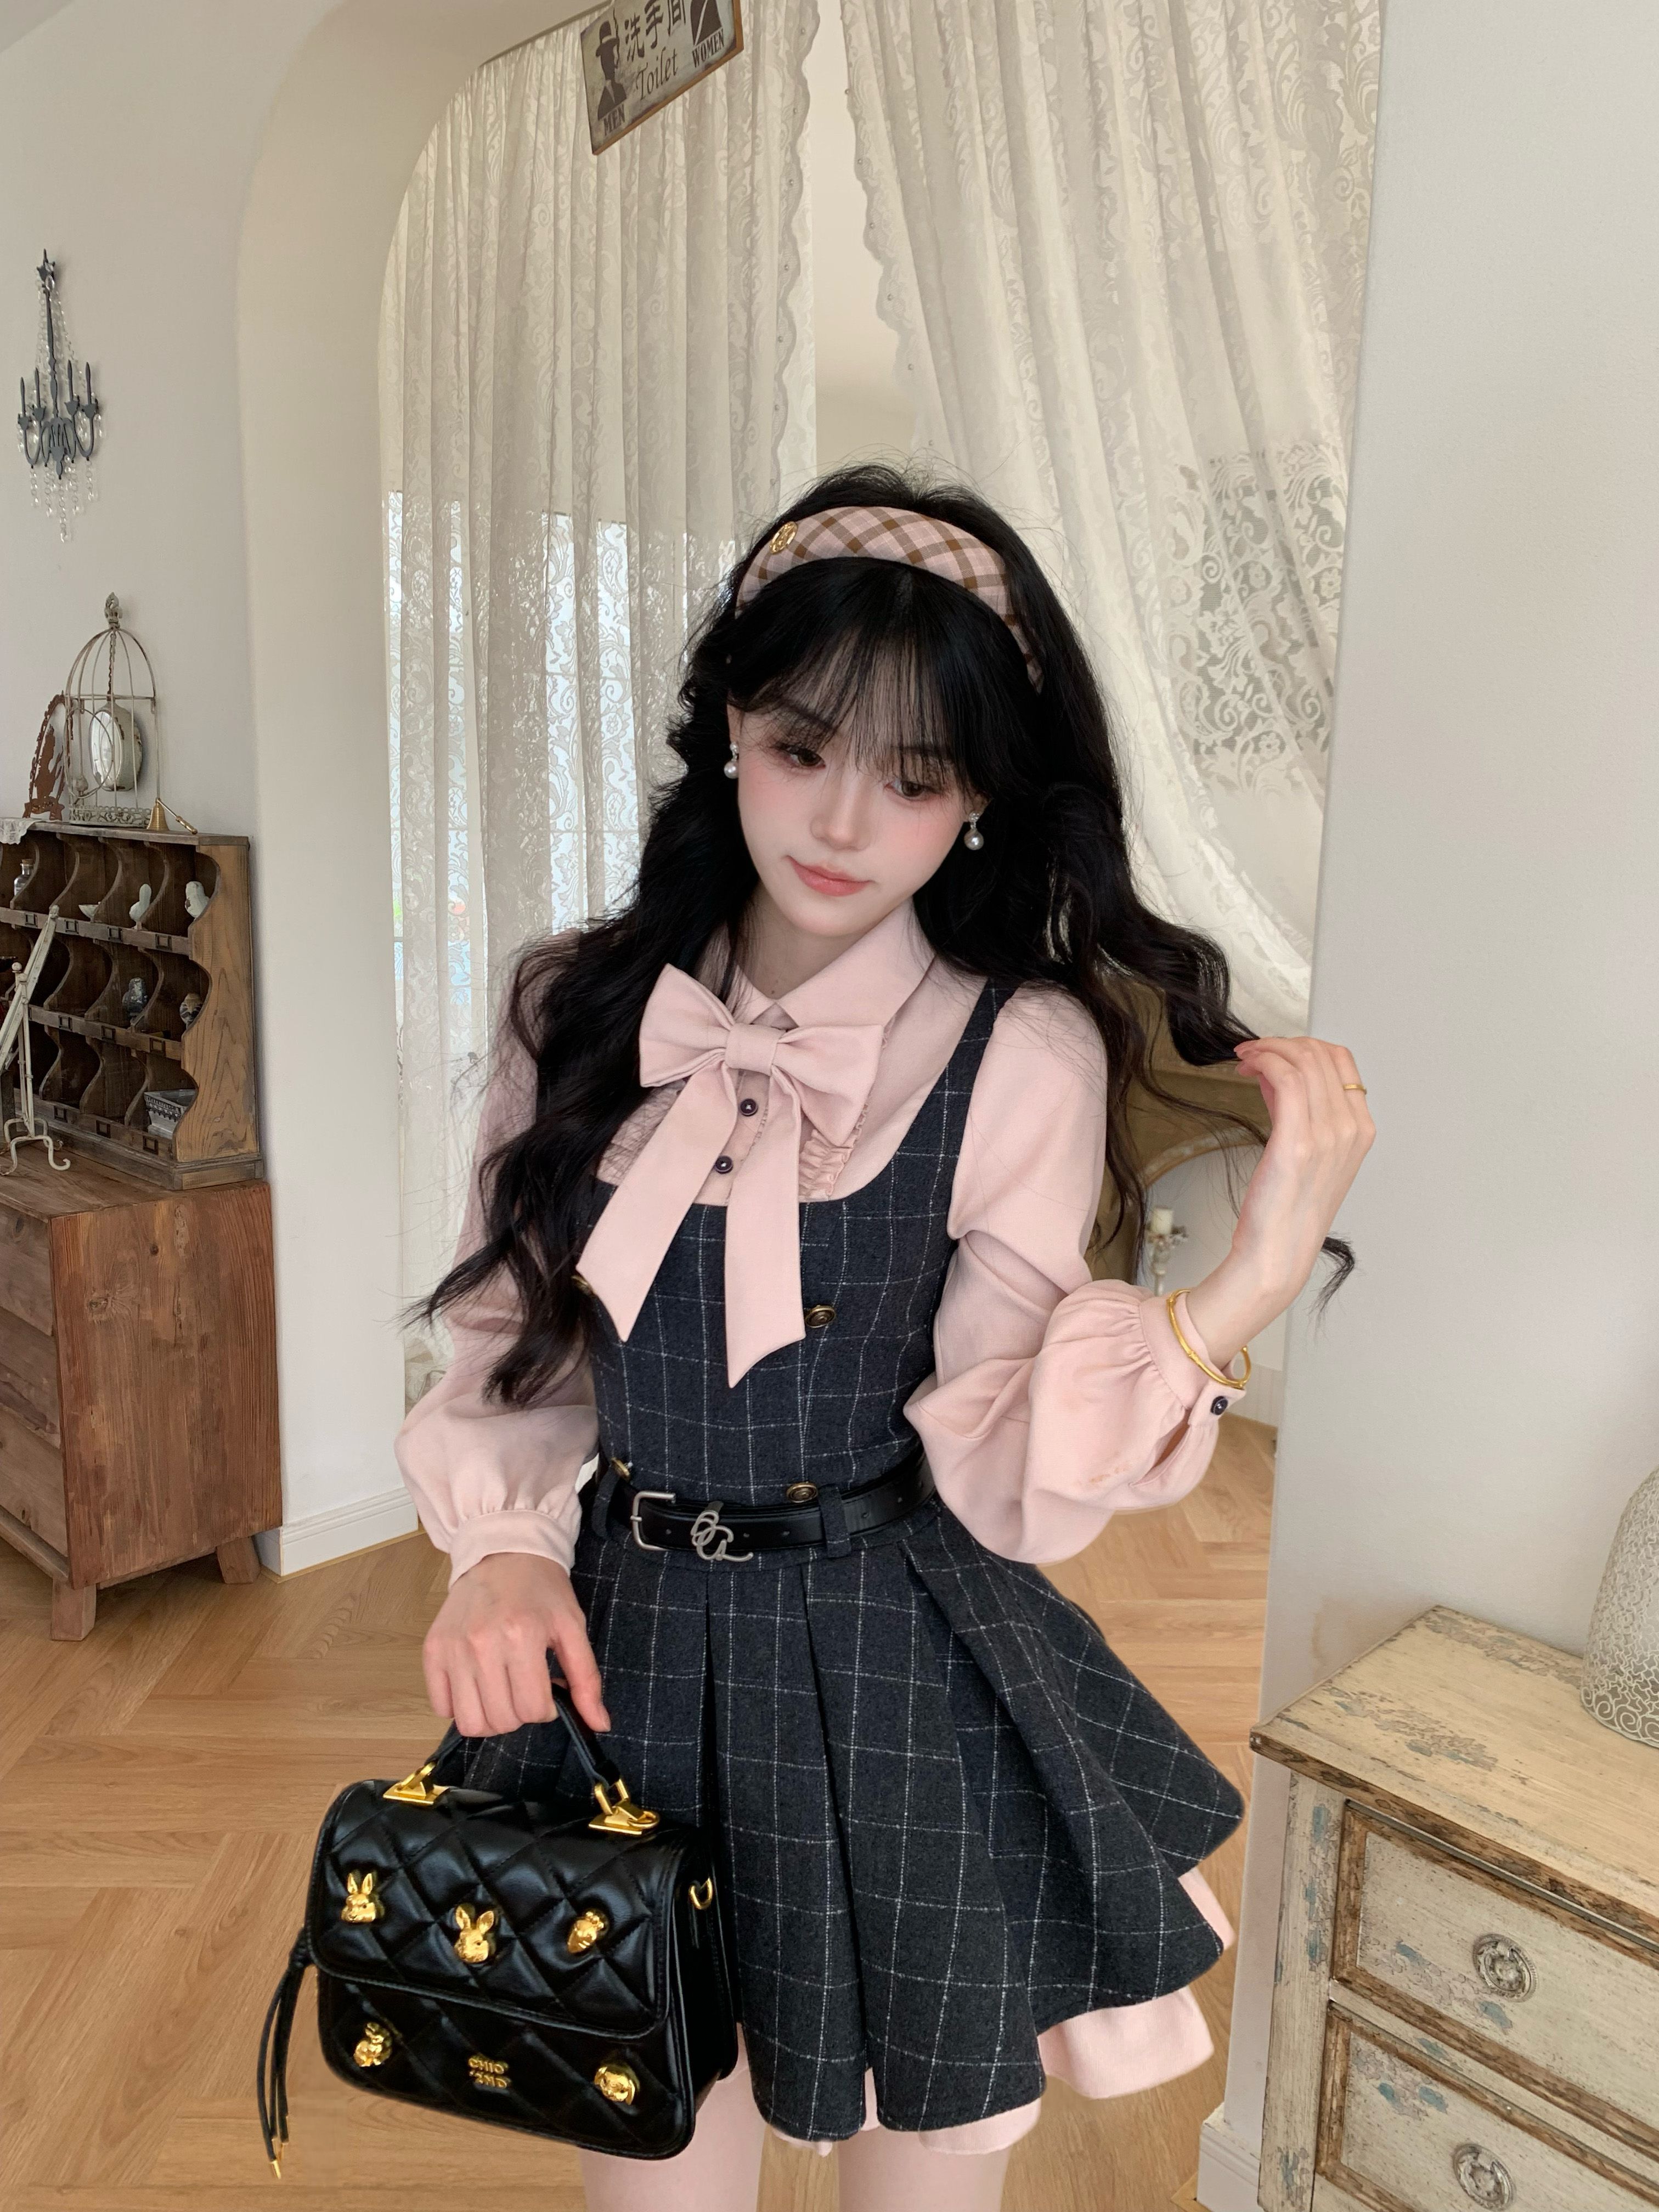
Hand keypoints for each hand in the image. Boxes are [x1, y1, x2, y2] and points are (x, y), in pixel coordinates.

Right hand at [423, 1552, 610, 1738]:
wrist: (502, 1552)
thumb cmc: (541, 1590)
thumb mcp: (572, 1627)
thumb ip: (587, 1679)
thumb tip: (600, 1724)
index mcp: (522, 1636)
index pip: (533, 1710)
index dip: (546, 1709)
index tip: (547, 1688)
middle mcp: (482, 1644)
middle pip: (501, 1720)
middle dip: (520, 1713)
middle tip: (524, 1688)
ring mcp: (453, 1648)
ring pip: (469, 1723)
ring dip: (490, 1717)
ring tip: (502, 1692)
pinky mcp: (432, 1649)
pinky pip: (441, 1706)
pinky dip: (460, 1706)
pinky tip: (477, 1684)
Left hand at [1181, 1035, 1373, 1366]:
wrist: (1276, 1253)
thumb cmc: (1286, 1211)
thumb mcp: (1304, 1153)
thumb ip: (1296, 1110)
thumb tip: (1276, 1074)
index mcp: (1360, 1130)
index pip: (1341, 1062)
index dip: (1305, 1046)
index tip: (1276, 1051)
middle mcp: (1351, 1129)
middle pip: (1322, 1054)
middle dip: (1283, 1042)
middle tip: (1254, 1051)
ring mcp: (1329, 1134)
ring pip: (1303, 1060)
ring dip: (1269, 1048)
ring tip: (1246, 1058)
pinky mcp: (1298, 1140)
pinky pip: (1285, 1077)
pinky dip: (1264, 1061)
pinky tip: (1247, 1067)